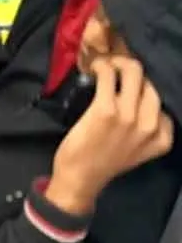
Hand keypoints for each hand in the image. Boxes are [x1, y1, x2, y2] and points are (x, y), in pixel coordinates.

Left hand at [50, 56, 174, 213]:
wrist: (80, 179)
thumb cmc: (104, 162)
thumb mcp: (138, 149)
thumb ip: (146, 127)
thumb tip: (138, 97)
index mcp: (162, 136)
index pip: (161, 100)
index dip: (145, 86)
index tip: (131, 83)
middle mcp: (150, 125)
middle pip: (150, 83)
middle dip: (133, 70)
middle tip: (117, 68)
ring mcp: (129, 116)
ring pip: (134, 73)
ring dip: (118, 63)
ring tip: (106, 65)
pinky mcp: (106, 110)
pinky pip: (109, 76)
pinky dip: (102, 66)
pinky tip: (95, 67)